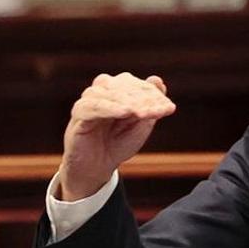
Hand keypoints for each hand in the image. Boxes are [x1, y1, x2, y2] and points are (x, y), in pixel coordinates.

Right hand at [58, 73, 175, 200]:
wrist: (97, 167)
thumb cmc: (119, 143)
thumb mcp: (140, 123)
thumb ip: (149, 102)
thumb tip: (157, 79)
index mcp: (117, 90)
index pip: (136, 85)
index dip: (154, 95)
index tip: (169, 108)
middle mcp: (101, 92)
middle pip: (123, 85)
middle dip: (143, 98)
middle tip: (158, 111)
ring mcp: (88, 102)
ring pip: (107, 93)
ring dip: (128, 101)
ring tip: (142, 112)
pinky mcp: (78, 116)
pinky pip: (92, 107)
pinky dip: (110, 107)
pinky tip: (125, 112)